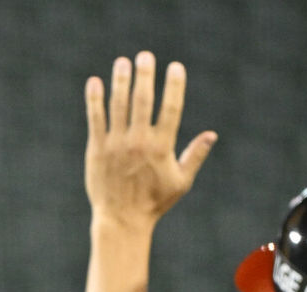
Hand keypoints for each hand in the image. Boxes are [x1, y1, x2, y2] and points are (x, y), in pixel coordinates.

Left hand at [84, 52, 216, 233]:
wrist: (122, 221)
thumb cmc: (153, 203)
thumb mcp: (180, 182)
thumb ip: (195, 156)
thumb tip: (212, 135)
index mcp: (161, 147)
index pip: (171, 108)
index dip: (174, 85)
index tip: (175, 67)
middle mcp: (139, 142)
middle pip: (143, 100)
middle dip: (145, 75)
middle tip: (145, 56)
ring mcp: (117, 145)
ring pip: (119, 105)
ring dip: (121, 81)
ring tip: (122, 62)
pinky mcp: (97, 150)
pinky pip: (96, 119)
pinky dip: (95, 100)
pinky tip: (95, 82)